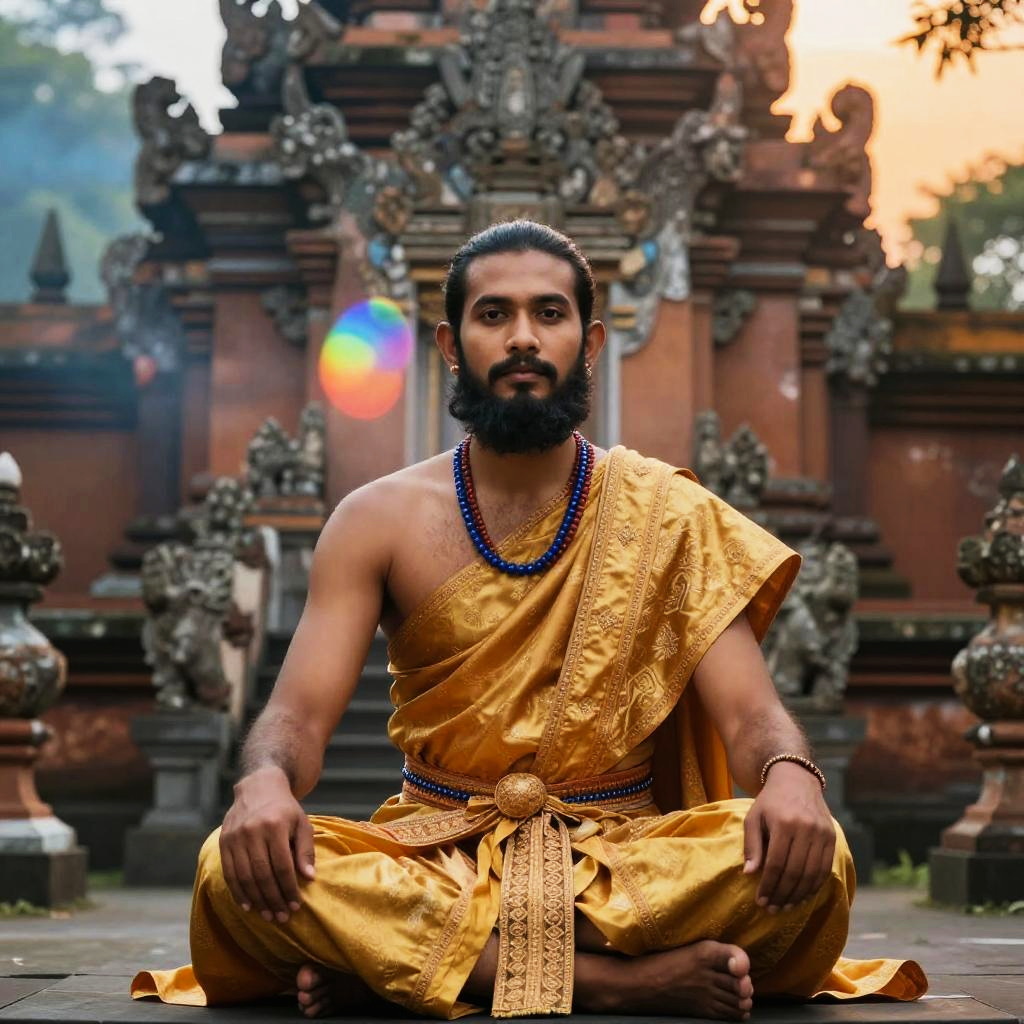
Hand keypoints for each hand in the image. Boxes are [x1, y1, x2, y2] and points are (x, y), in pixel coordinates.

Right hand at [219, 765, 315, 922]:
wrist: (259, 787)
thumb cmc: (285, 809)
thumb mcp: (302, 824)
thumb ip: (305, 850)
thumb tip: (308, 878)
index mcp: (275, 826)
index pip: (282, 866)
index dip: (289, 889)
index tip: (296, 905)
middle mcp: (252, 832)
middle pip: (262, 875)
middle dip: (273, 899)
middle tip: (282, 917)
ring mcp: (235, 837)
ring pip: (244, 877)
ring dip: (256, 900)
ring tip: (267, 915)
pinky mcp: (224, 842)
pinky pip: (229, 873)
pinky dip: (238, 892)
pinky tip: (248, 905)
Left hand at [741, 762, 835, 912]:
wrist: (796, 780)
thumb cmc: (770, 802)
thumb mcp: (753, 818)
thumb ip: (752, 845)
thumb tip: (749, 874)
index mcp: (783, 823)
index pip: (776, 863)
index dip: (768, 886)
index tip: (760, 901)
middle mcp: (806, 829)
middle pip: (795, 872)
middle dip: (782, 894)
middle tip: (772, 909)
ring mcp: (822, 833)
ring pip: (811, 874)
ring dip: (798, 895)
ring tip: (786, 906)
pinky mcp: (832, 837)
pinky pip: (824, 869)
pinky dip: (814, 886)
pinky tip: (802, 896)